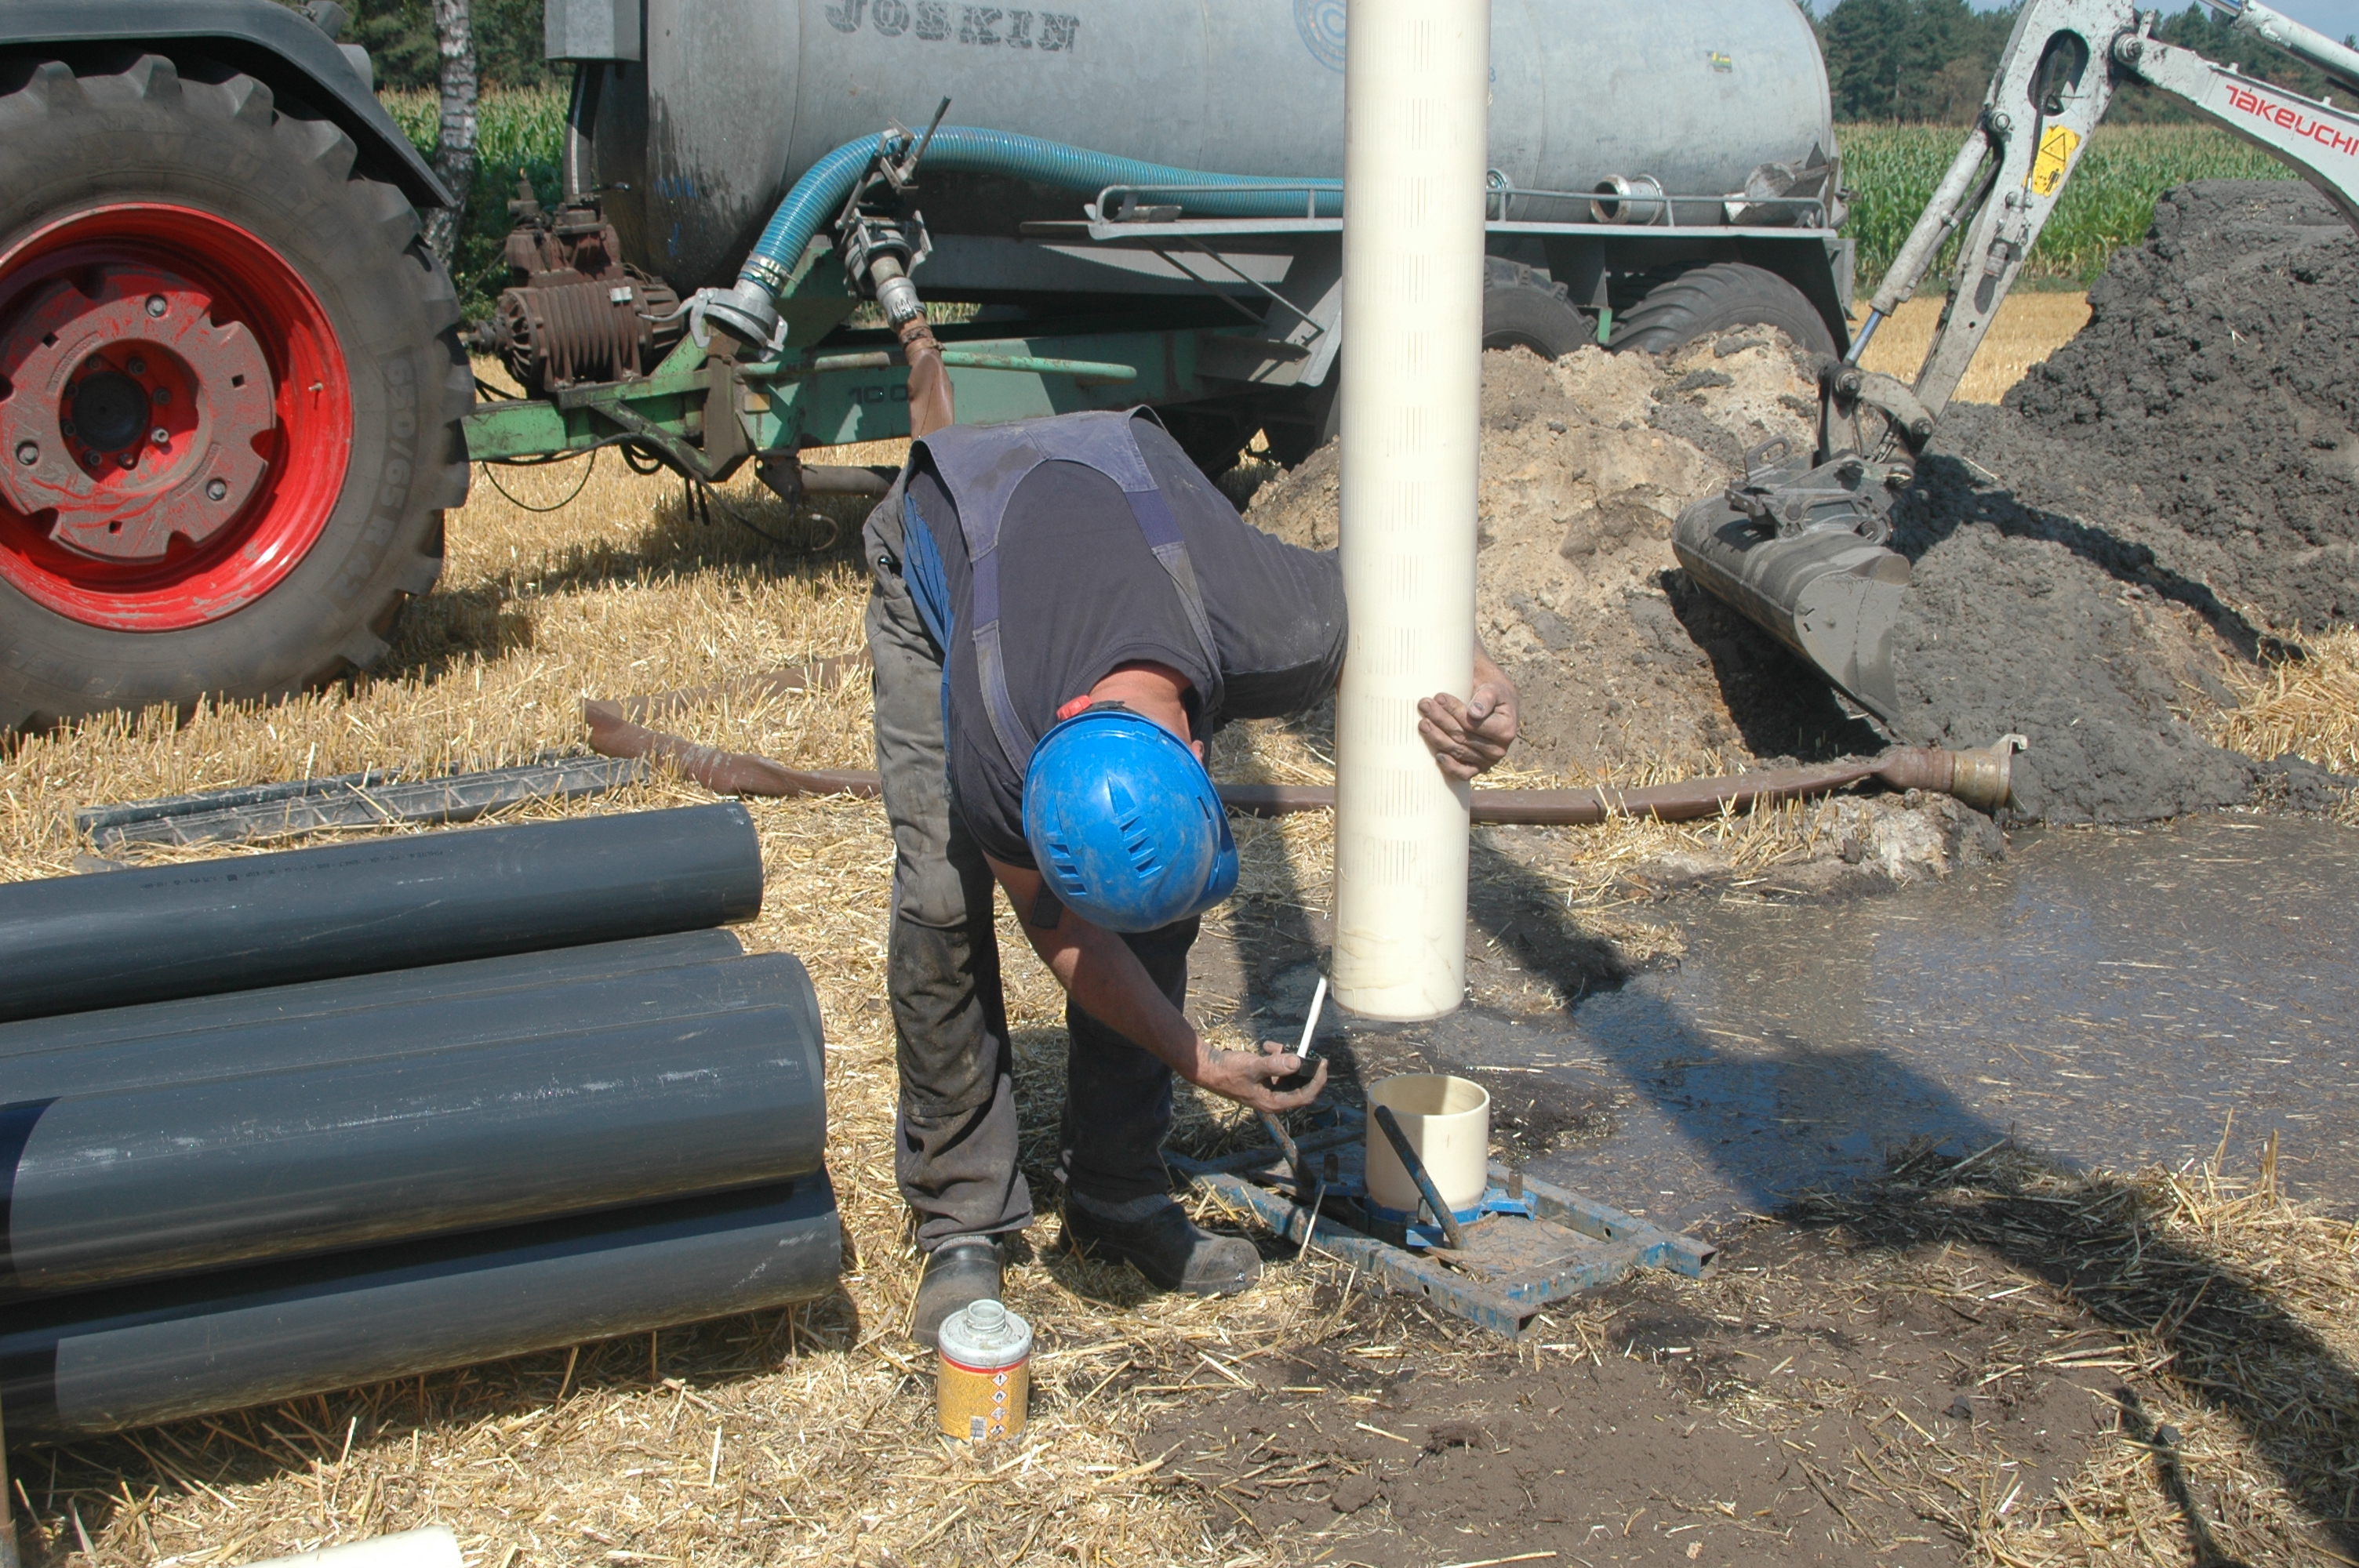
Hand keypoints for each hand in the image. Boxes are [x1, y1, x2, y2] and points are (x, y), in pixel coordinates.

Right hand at [1191, 1039, 1328, 1113]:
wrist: (1211, 1068)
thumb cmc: (1229, 1071)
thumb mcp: (1253, 1067)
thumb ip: (1275, 1065)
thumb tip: (1297, 1061)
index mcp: (1273, 1102)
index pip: (1305, 1096)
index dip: (1317, 1081)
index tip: (1323, 1064)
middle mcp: (1274, 1099)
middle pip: (1301, 1086)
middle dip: (1304, 1069)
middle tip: (1310, 1054)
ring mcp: (1269, 1090)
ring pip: (1290, 1075)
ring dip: (1287, 1059)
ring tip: (1274, 1048)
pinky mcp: (1265, 1081)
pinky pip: (1279, 1069)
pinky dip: (1277, 1056)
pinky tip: (1267, 1047)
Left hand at [1418, 678, 1518, 780]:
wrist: (1497, 708)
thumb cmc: (1493, 696)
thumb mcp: (1494, 690)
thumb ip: (1486, 698)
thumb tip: (1474, 713)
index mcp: (1505, 731)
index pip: (1473, 723)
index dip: (1455, 710)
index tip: (1439, 697)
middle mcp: (1498, 750)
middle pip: (1462, 736)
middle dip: (1441, 720)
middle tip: (1424, 705)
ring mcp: (1488, 762)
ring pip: (1458, 751)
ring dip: (1437, 737)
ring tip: (1423, 722)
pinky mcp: (1477, 769)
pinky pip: (1463, 773)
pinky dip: (1449, 767)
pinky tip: (1437, 755)